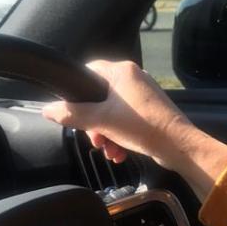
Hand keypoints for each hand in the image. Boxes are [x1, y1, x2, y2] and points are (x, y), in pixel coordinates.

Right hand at [42, 60, 226, 200]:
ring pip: (111, 113)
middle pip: (98, 97)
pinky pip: (126, 121)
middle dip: (93, 124)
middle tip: (95, 140)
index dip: (76, 91)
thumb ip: (72, 115)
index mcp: (121, 71)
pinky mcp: (150, 112)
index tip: (73, 112)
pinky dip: (120, 136)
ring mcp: (143, 95)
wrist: (179, 146)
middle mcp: (134, 78)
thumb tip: (47, 109)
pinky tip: (120, 153)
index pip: (88, 71)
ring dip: (106, 134)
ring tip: (109, 151)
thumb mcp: (100, 121)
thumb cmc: (141, 127)